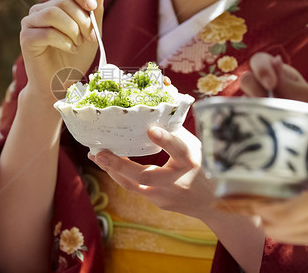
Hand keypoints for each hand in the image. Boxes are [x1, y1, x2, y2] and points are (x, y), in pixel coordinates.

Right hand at [20, 0, 105, 102]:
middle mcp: (40, 11)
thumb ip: (95, 12)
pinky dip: (63, 41)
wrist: (60, 85)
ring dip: (72, 30)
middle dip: (82, 20)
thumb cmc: (74, 59)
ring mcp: (30, 23)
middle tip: (91, 38)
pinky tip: (69, 49)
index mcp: (56, 6)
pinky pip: (47, 32)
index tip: (93, 7)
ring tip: (77, 45)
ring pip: (53, 13)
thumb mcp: (91, 34)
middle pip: (63, 1)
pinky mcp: (26, 38)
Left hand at [88, 126, 217, 217]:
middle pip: (146, 176)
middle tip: (100, 152)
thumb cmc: (202, 164)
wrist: (212, 201)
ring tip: (96, 155)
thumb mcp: (194, 145)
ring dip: (112, 169)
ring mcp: (166, 195)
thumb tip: (156, 105)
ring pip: (134, 185)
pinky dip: (120, 175)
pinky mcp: (157, 202)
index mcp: (190, 161)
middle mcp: (177, 180)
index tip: (151, 130)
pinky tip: (107, 163)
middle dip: (120, 165)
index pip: (178, 150)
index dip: (165, 140)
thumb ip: (175, 130)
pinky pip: (135, 188)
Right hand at [240, 52, 307, 177]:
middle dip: (252, 85)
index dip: (262, 67)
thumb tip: (275, 59)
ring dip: (245, 106)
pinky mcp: (244, 132)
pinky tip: (241, 133)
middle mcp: (263, 94)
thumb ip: (294, 84)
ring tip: (260, 121)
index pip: (261, 63)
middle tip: (265, 99)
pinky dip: (231, 124)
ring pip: (236, 100)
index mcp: (280, 80)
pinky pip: (229, 123)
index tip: (271, 82)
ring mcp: (253, 113)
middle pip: (246, 79)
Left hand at [251, 103, 307, 258]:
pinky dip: (292, 231)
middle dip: (259, 214)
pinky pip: (300, 242)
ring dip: (273, 223)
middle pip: (272, 227)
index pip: (278, 212)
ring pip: (283, 237)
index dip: (258, 206)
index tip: (246, 195)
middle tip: (254, 196)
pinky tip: (297, 216)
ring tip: (270, 205)